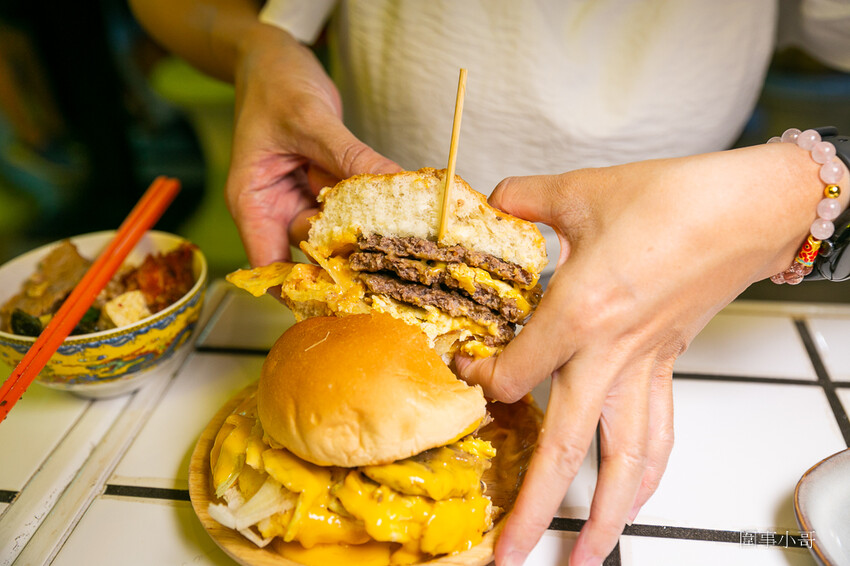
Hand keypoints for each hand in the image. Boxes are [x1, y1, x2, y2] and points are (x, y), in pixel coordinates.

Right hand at [226, 24, 400, 265]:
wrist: (276, 59)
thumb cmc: (275, 84)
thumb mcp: (311, 119)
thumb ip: (351, 156)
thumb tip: (393, 186)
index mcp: (254, 201)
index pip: (269, 263)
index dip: (302, 286)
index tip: (341, 299)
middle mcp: (276, 207)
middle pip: (310, 251)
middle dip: (347, 260)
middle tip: (390, 268)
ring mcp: (302, 198)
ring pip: (337, 231)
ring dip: (366, 234)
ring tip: (403, 243)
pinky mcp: (325, 187)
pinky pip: (352, 207)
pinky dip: (373, 209)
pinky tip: (400, 212)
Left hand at [457, 143, 848, 565]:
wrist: (750, 207)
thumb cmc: (674, 197)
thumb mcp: (583, 190)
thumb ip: (526, 198)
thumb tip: (496, 198)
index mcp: (581, 312)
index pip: (515, 372)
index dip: (480, 377)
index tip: (464, 366)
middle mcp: (611, 354)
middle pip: (567, 447)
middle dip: (536, 508)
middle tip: (507, 555)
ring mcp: (646, 367)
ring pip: (625, 459)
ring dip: (606, 516)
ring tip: (584, 558)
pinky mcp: (670, 366)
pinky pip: (660, 433)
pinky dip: (647, 475)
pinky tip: (635, 499)